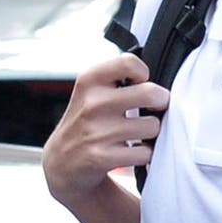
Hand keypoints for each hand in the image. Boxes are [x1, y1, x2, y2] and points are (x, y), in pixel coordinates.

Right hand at [43, 53, 169, 206]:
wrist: (60, 160)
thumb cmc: (86, 120)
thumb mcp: (91, 90)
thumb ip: (118, 77)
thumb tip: (156, 81)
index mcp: (90, 80)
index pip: (130, 63)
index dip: (143, 73)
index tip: (140, 83)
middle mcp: (92, 103)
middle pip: (150, 93)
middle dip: (161, 101)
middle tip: (155, 107)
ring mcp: (97, 131)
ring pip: (152, 126)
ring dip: (151, 132)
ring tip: (138, 132)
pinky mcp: (102, 157)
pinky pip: (145, 152)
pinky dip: (144, 154)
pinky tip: (132, 151)